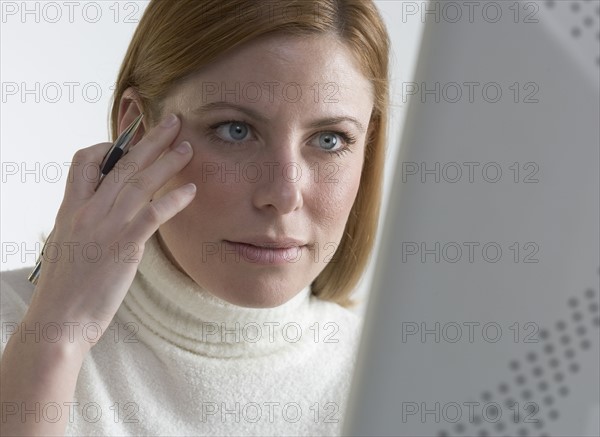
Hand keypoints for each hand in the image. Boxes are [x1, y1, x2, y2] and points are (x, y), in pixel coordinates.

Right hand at [25, 113, 194, 355]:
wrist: (58, 321)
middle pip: (122, 164)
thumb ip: (84, 226)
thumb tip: (103, 219)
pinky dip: (174, 199)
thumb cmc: (63, 291)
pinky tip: (191, 190)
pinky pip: (153, 214)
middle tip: (172, 122)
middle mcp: (87, 211)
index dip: (107, 148)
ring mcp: (106, 226)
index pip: (83, 162)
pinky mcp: (124, 246)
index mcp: (69, 209)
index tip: (128, 145)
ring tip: (188, 146)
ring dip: (167, 161)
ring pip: (140, 182)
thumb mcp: (65, 248)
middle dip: (150, 140)